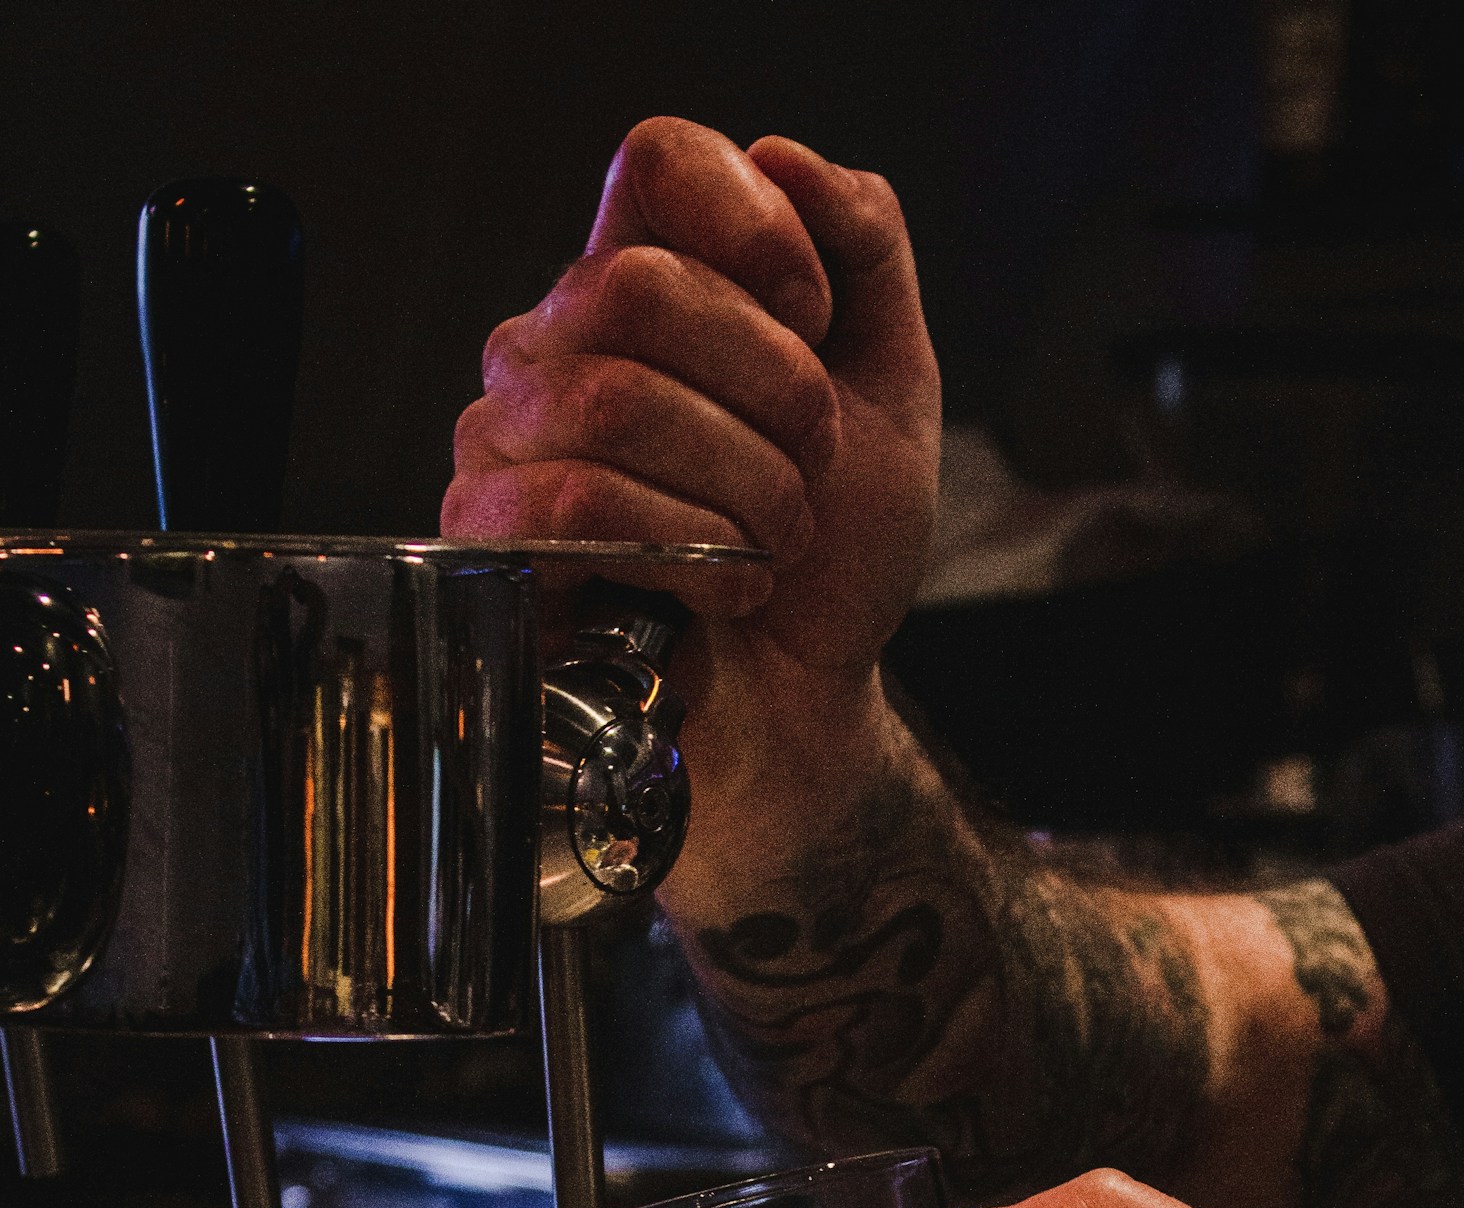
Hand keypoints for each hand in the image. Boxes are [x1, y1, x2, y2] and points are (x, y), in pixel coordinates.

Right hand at [442, 119, 941, 856]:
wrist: (806, 708)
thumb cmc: (833, 563)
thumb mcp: (891, 395)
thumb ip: (867, 258)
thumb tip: (791, 160)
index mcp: (654, 278)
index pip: (659, 161)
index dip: (753, 227)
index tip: (818, 319)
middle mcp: (563, 340)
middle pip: (635, 286)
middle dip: (766, 391)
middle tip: (811, 470)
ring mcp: (508, 435)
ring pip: (609, 402)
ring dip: (738, 488)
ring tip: (776, 544)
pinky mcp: (487, 536)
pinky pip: (572, 501)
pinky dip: (684, 549)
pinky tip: (730, 586)